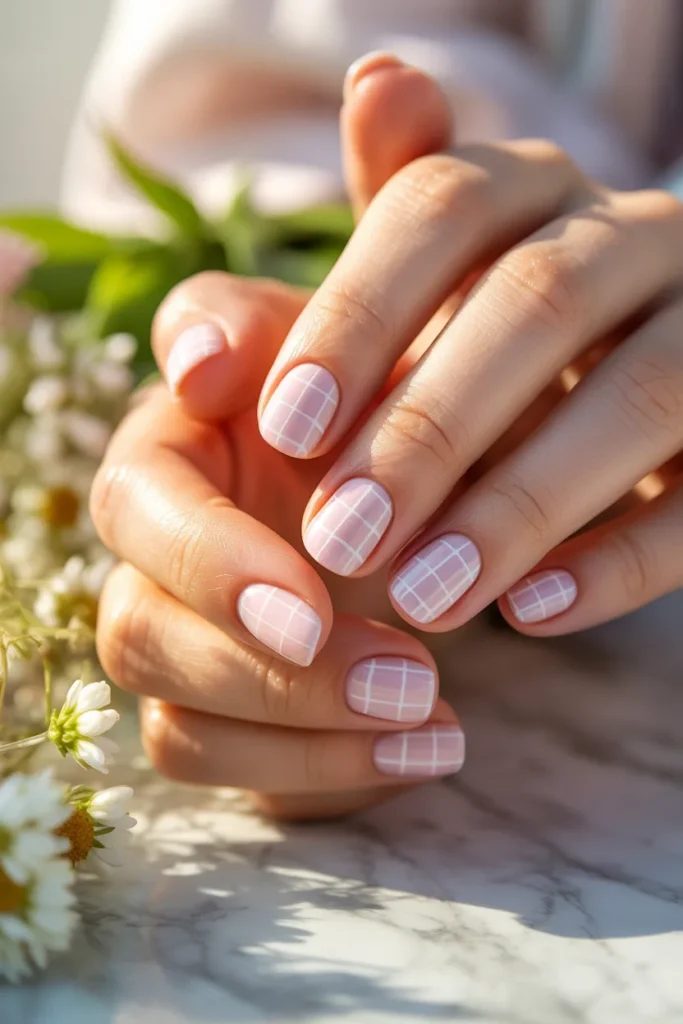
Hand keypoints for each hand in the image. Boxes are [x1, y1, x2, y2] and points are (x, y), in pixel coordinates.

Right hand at [93, 56, 463, 819]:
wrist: (436, 526)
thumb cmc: (423, 419)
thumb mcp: (434, 320)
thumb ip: (404, 211)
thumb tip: (395, 76)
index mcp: (209, 404)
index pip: (159, 412)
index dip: (195, 428)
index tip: (255, 431)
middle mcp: (169, 505)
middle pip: (133, 556)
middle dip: (238, 596)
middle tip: (362, 631)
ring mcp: (175, 606)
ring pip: (152, 665)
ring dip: (286, 700)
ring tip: (429, 711)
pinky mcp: (208, 697)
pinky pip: (205, 747)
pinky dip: (312, 764)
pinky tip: (426, 750)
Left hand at [257, 69, 682, 636]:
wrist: (607, 398)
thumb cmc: (473, 354)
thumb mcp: (405, 312)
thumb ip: (354, 258)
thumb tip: (364, 85)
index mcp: (530, 186)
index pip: (439, 204)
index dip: (356, 317)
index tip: (282, 433)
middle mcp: (629, 233)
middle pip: (538, 300)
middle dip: (430, 429)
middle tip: (341, 540)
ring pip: (638, 394)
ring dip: (520, 503)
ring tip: (422, 598)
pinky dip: (621, 559)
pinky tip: (528, 615)